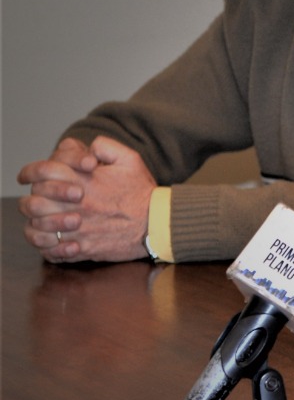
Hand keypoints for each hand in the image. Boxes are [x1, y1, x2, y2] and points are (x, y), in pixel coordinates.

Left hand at [16, 137, 154, 262]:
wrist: (158, 223)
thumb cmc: (142, 191)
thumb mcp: (129, 159)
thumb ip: (104, 146)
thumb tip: (86, 147)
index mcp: (83, 182)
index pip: (42, 173)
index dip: (31, 173)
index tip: (29, 177)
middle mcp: (76, 206)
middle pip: (33, 203)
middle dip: (33, 200)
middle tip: (40, 200)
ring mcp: (77, 230)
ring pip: (37, 230)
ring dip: (37, 224)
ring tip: (45, 221)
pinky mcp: (83, 249)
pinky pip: (51, 252)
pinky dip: (48, 247)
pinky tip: (56, 240)